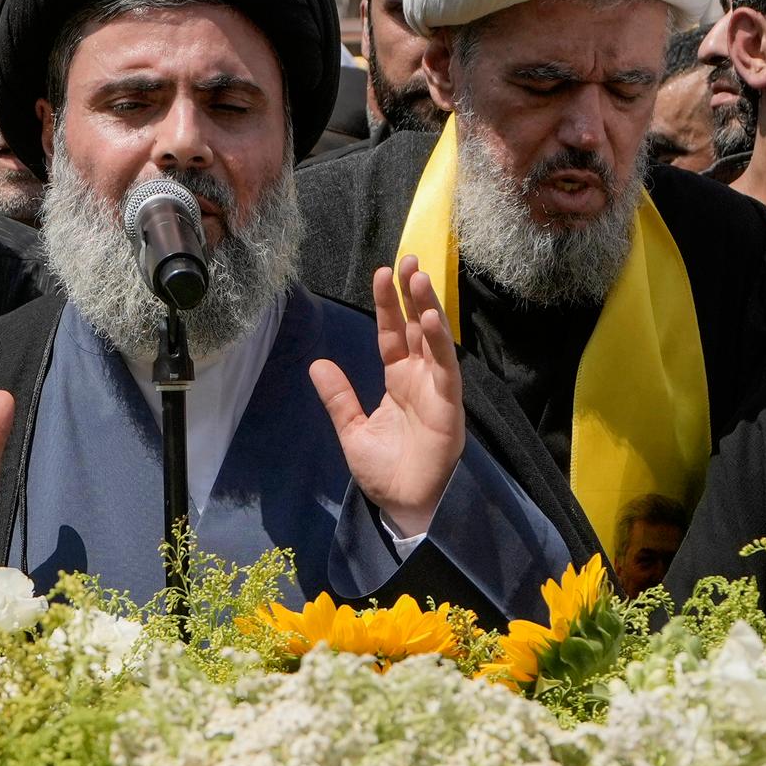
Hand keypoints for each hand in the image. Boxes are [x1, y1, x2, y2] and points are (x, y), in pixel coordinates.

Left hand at [312, 258, 464, 539]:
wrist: (404, 506)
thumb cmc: (385, 473)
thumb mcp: (351, 430)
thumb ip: (338, 397)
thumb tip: (316, 364)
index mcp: (398, 382)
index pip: (393, 334)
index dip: (388, 305)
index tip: (382, 273)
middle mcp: (421, 379)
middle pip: (418, 327)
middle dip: (413, 293)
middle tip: (408, 259)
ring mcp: (437, 389)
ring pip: (435, 339)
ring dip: (429, 307)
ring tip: (418, 276)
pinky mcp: (449, 405)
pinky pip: (446, 367)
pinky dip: (440, 342)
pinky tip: (432, 318)